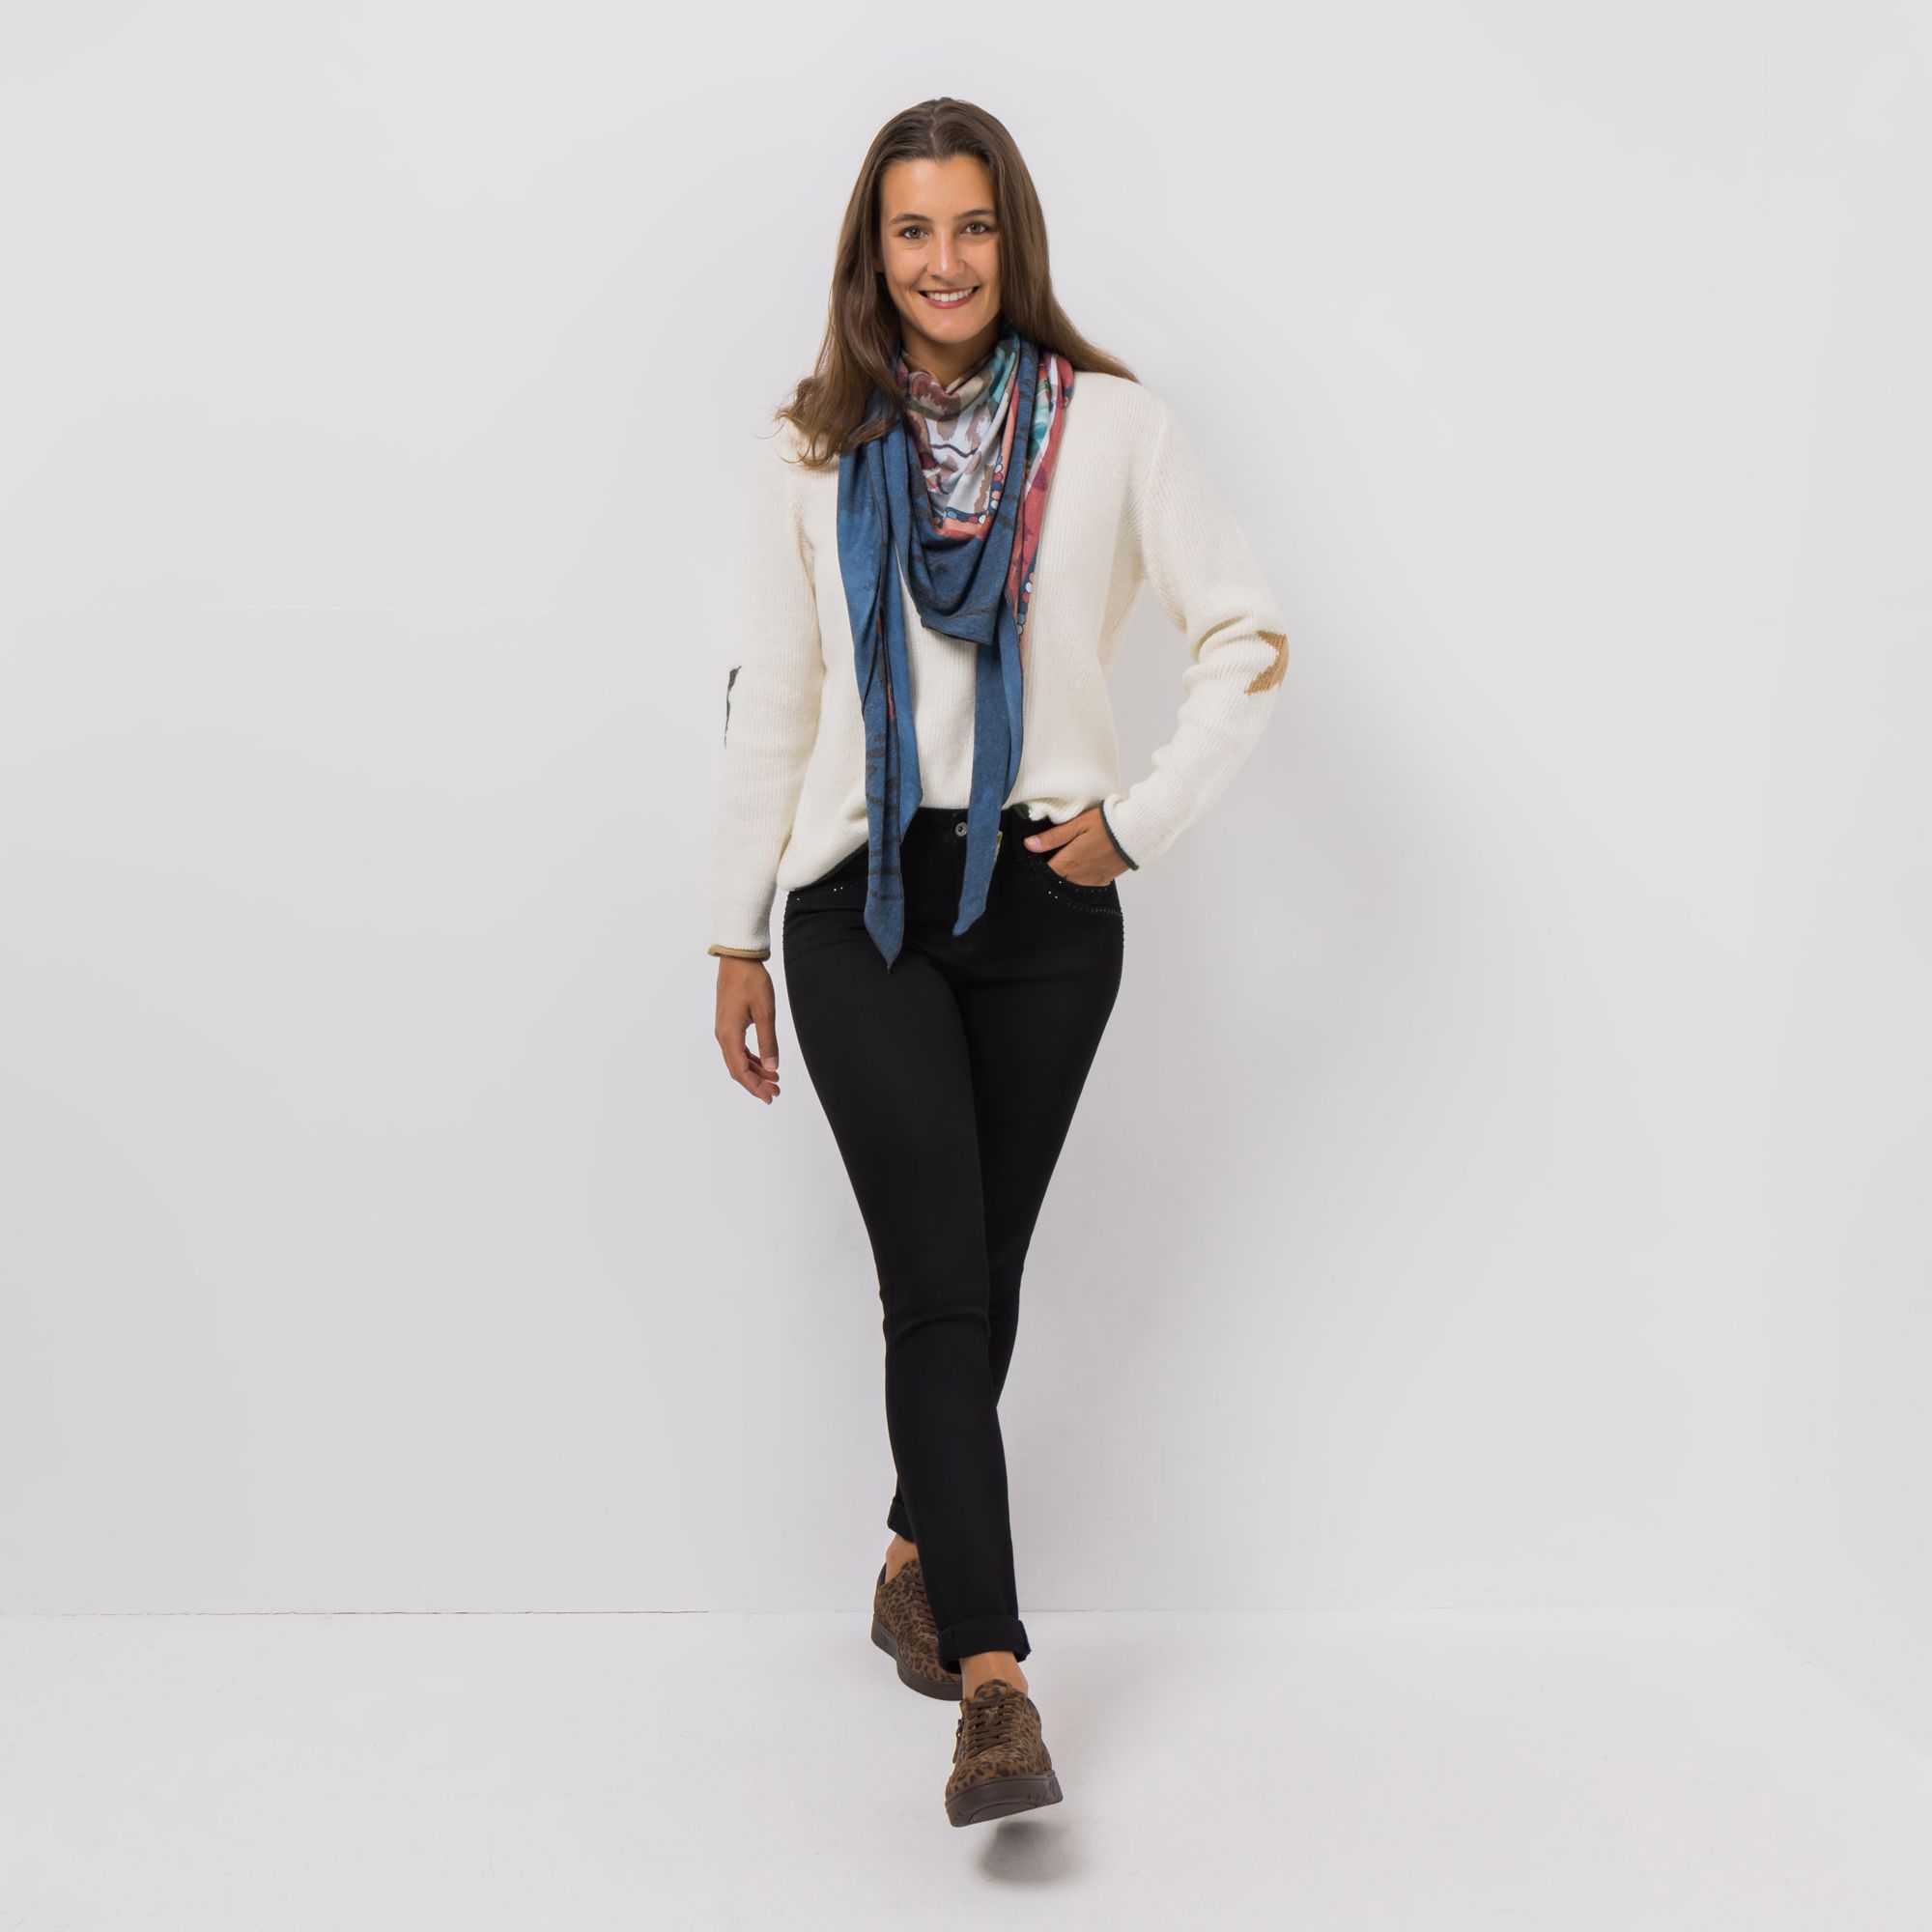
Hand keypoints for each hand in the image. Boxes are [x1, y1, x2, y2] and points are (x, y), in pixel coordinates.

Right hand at [714, 956, 781, 1103]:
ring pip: (738, 1060)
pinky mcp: (729, 1023)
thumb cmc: (751, 981)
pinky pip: (738, 1048)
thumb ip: (768, 1042)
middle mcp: (723, 1035)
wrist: (738, 959)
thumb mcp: (765, 1012)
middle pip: (737, 1069)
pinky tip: (765, 1063)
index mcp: (729, 1035)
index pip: (740, 1071)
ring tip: (774, 1080)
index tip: (770, 1097)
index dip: (755, 1087)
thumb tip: (772, 1068)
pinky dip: (752, 1059)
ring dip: (755, 1072)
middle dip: (756, 1083)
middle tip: (776, 1092)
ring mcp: (724, 1030)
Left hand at [1022, 805, 1125, 886]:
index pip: (1045, 873)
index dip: (1038, 869)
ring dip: (1064, 879)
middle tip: (1047, 863)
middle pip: (1057, 881)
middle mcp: (1078, 875)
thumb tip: (1029, 845)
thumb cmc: (1105, 824)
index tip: (1033, 861)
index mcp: (1068, 862)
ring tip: (1062, 867)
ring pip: (1070, 885)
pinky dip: (1079, 881)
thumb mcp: (1076, 825)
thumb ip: (1052, 837)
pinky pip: (1086, 886)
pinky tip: (1078, 872)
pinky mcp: (1104, 879)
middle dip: (1050, 875)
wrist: (1135, 832)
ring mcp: (1092, 879)